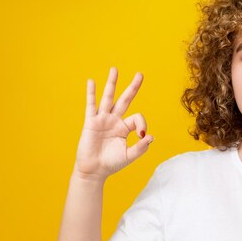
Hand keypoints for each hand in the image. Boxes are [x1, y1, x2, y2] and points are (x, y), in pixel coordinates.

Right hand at [73, 67, 153, 181]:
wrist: (93, 171)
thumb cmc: (111, 164)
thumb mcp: (129, 156)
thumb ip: (141, 147)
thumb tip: (150, 136)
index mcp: (125, 128)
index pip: (137, 117)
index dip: (142, 124)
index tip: (141, 136)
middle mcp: (114, 120)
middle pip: (125, 100)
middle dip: (133, 87)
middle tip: (140, 74)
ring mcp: (102, 120)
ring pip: (108, 98)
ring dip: (112, 83)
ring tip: (114, 69)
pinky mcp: (91, 122)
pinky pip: (91, 106)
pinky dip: (91, 94)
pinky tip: (91, 82)